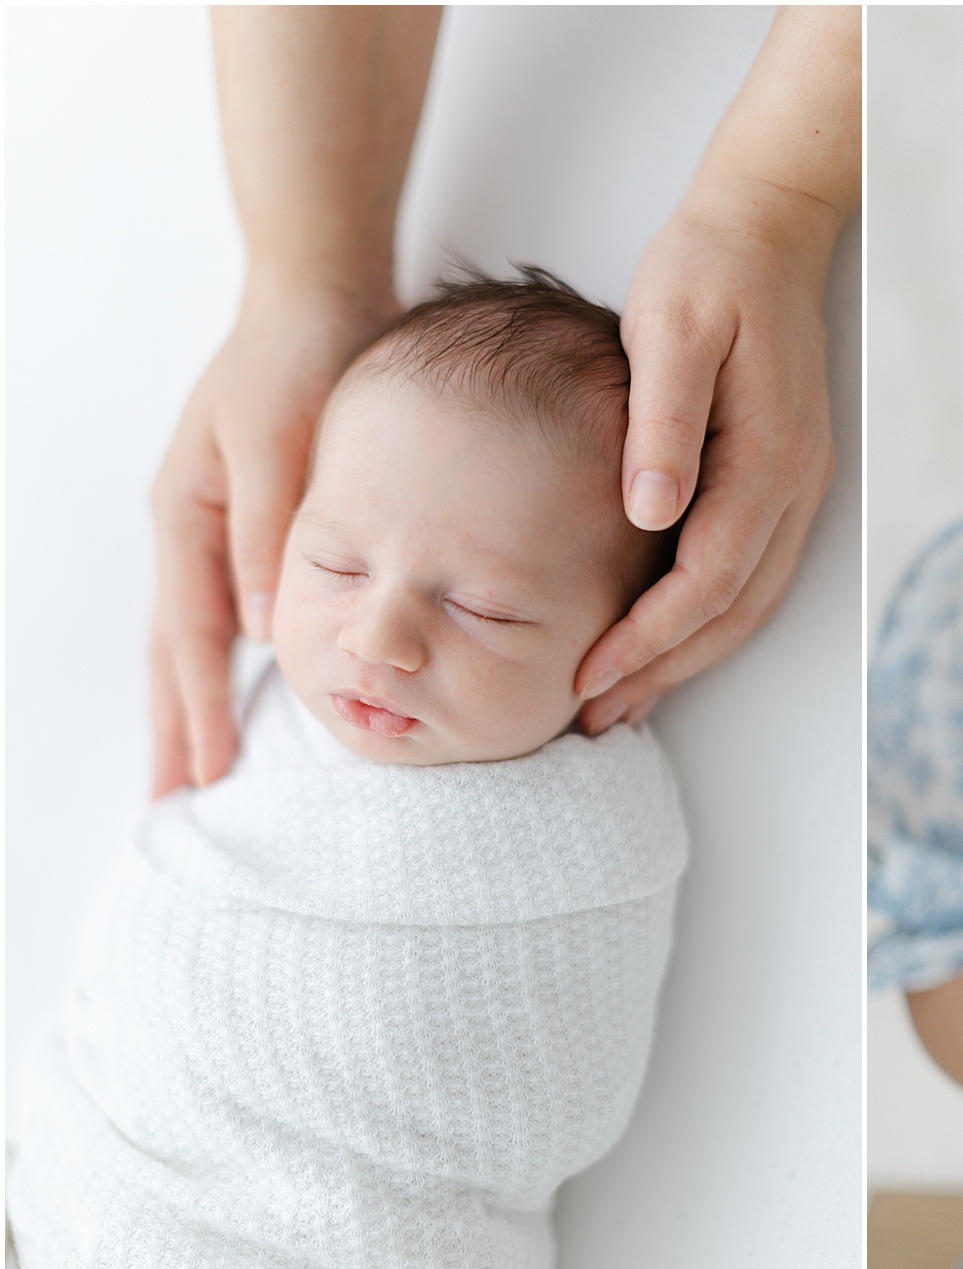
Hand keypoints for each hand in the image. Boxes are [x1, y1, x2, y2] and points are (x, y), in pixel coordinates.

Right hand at [148, 280, 397, 794]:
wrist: (316, 295)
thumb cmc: (298, 361)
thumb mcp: (279, 443)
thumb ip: (267, 533)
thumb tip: (260, 631)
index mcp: (190, 517)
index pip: (194, 638)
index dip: (200, 708)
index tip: (207, 775)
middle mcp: (192, 528)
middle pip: (178, 650)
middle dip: (176, 727)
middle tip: (171, 804)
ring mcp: (215, 525)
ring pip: (198, 635)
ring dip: (193, 703)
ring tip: (194, 767)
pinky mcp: (250, 519)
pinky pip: (229, 607)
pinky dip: (228, 659)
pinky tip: (246, 689)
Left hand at [575, 183, 838, 730]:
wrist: (763, 227)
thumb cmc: (706, 268)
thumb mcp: (670, 325)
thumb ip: (662, 420)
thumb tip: (648, 514)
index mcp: (770, 453)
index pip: (711, 575)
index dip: (650, 635)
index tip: (588, 673)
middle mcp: (797, 482)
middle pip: (737, 610)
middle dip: (667, 670)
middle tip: (593, 714)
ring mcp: (799, 485)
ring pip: (750, 602)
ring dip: (687, 658)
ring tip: (621, 698)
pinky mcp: (782, 479)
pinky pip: (749, 572)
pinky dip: (704, 620)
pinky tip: (659, 637)